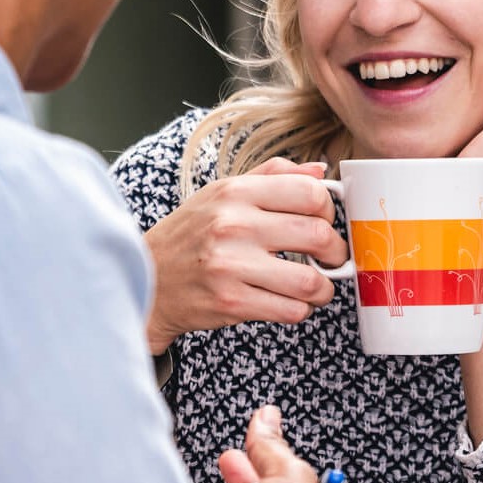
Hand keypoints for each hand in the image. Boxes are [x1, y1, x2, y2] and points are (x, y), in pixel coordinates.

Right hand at [141, 158, 349, 354]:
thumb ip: (272, 176)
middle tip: (331, 259)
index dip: (329, 211)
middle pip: (318, 236)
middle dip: (336, 252)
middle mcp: (233, 224)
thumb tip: (321, 172)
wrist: (147, 279)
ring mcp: (231, 265)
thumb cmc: (189, 235)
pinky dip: (298, 310)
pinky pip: (290, 310)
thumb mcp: (221, 193)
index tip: (324, 223)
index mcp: (235, 192)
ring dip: (322, 289)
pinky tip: (287, 302)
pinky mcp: (230, 302)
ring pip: (309, 281)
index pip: (310, 193)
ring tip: (315, 288)